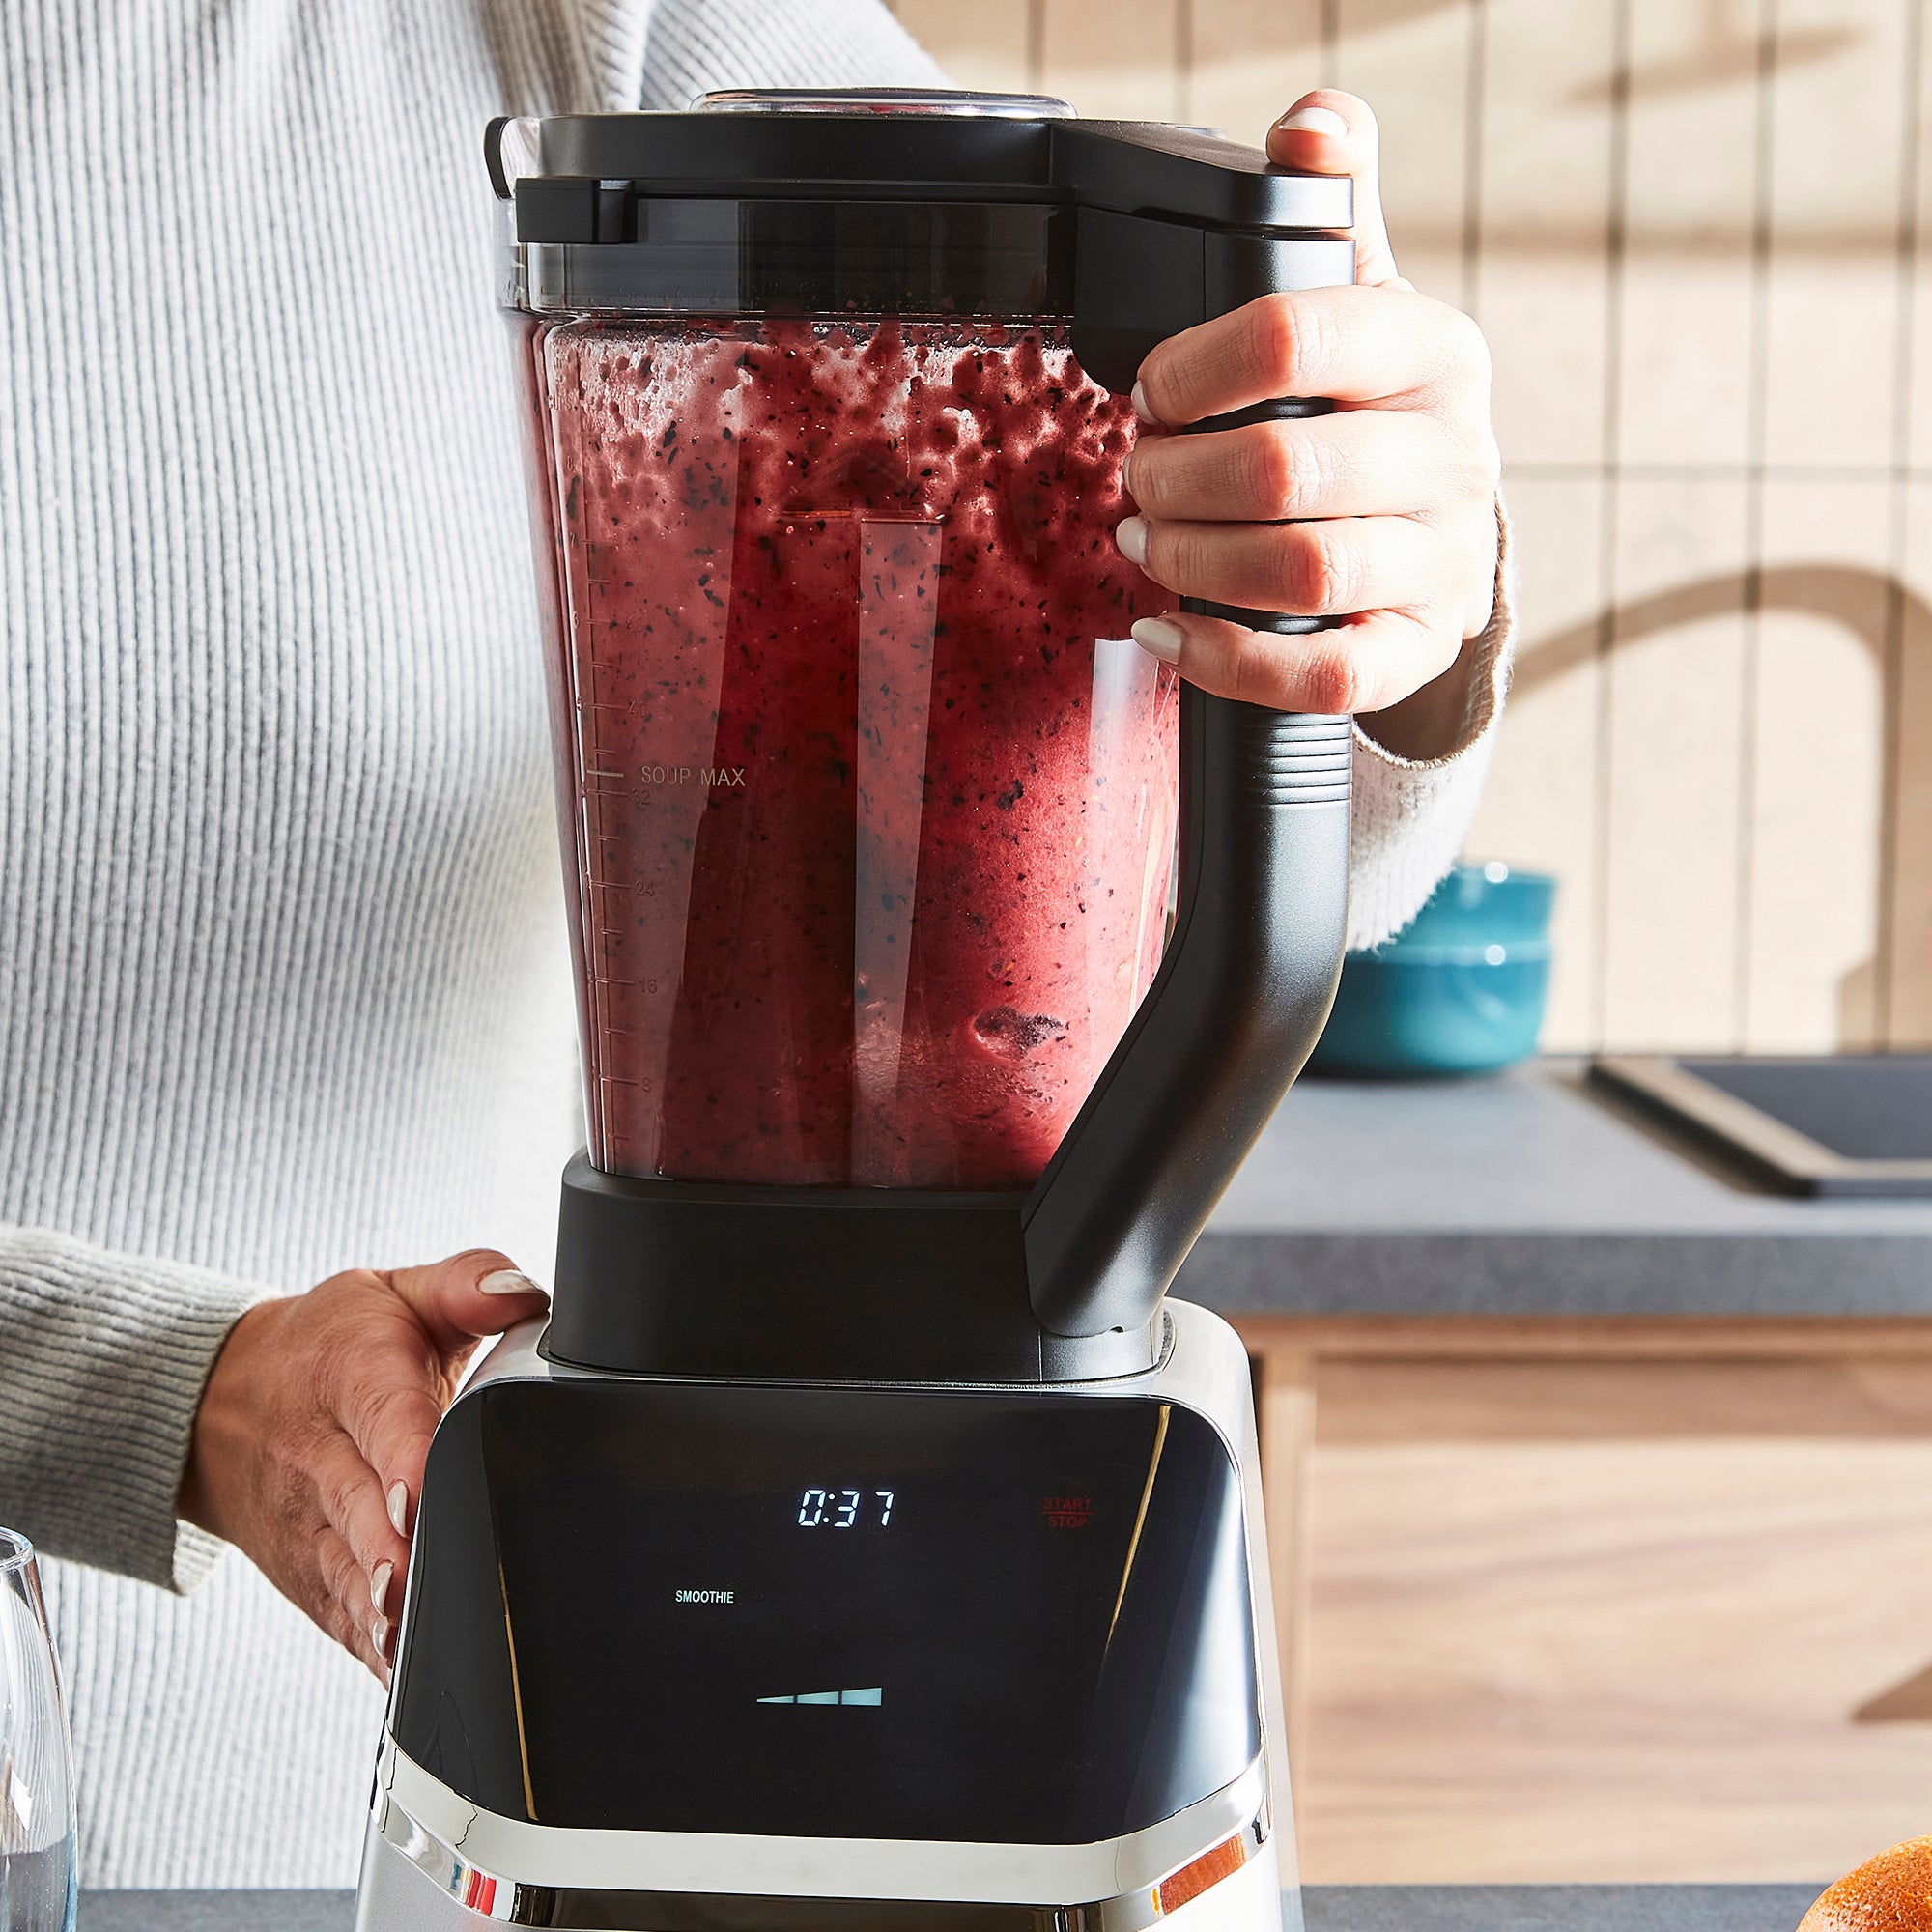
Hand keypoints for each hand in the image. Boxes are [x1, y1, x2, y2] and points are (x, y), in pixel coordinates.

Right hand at [179, 1251, 547, 1681]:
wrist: (223, 1396)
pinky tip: (398, 1671)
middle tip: (416, 1582)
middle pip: (358, 1505)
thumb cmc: (335, 1342)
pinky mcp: (306, 1572)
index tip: (421, 1496)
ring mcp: (306, 1521)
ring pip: (341, 1570)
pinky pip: (334, 1612)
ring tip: (405, 1636)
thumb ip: (466, 1282)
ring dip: (376, 1609)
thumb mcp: (394, 1292)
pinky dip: (364, 1645)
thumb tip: (521, 1294)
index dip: (403, 1457)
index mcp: (352, 1370)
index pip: (383, 1413)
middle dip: (390, 1548)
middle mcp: (320, 1451)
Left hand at [1118, 90, 1501, 755]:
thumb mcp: (1360, 298)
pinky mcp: (1418, 647)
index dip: (1192, 370)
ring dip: (1192, 563)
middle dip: (1176, 480)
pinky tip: (1168, 630)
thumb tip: (1310, 123)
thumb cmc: (1374, 409)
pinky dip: (1226, 659)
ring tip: (1146, 544)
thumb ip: (1325, 211)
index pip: (1295, 336)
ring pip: (1301, 574)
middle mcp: (1454, 456)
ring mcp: (1444, 561)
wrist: (1443, 531)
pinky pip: (1323, 674)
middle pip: (1282, 470)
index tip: (1150, 394)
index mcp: (1432, 349)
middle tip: (1138, 479)